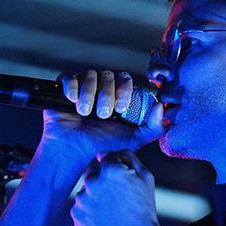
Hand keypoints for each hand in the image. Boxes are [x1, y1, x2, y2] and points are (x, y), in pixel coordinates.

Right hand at [38, 70, 162, 161]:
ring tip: (85, 113)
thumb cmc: (105, 144)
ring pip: (89, 75)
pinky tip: (72, 101)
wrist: (76, 150)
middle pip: (108, 75)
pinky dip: (72, 87)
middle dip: (107, 96)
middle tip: (103, 115)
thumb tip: (161, 107)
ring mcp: (83, 86)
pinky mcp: (65, 88)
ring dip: (89, 95)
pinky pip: (69, 76)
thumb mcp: (134, 139)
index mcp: (118, 94)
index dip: (125, 90)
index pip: (125, 79)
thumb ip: (153, 127)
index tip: (121, 109)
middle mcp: (102, 87)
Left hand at [70, 150, 171, 225]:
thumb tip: (120, 151)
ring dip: (96, 196)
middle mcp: (92, 182)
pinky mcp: (76, 215)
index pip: (106, 156)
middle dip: (103, 179)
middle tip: (117, 196)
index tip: (122, 177)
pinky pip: (81, 207)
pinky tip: (105, 218)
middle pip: (93, 172)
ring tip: (112, 210)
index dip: (115, 165)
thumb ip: (131, 158)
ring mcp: (82, 200)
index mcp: (110, 170)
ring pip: (87, 191)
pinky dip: (90, 211)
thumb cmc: (144, 211)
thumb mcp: (147, 179)